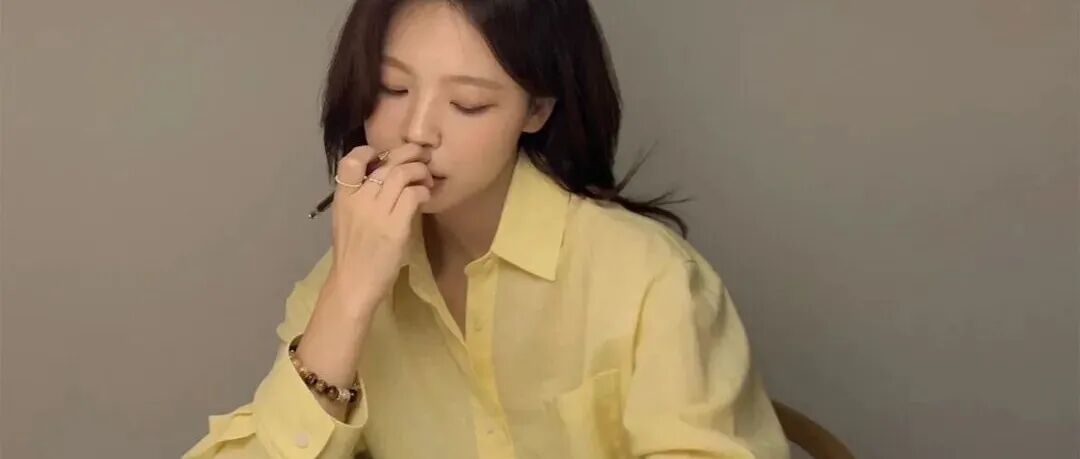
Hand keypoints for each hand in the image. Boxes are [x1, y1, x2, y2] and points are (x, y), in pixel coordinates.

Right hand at [326, 143, 433, 315]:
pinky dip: (422, 192)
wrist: (354, 283)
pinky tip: (425, 197)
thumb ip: (360, 197)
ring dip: (419, 171)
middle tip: (422, 156)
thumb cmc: (353, 253)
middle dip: (408, 154)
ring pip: (401, 174)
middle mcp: (357, 200)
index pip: (350, 161)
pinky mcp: (394, 227)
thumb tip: (386, 176)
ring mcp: (376, 212)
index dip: (369, 151)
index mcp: (343, 198)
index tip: (384, 156)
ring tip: (426, 178)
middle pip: (385, 164)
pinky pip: (412, 195)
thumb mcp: (347, 219)